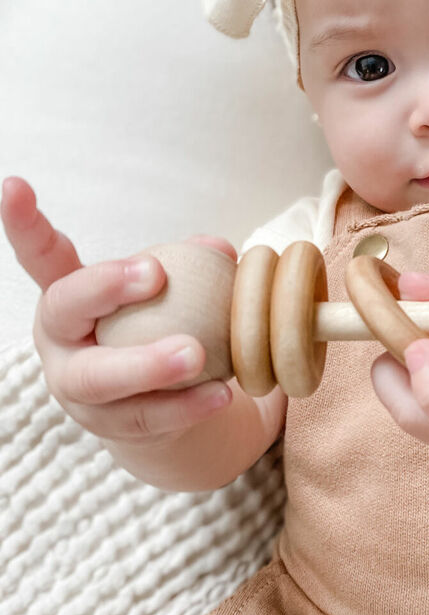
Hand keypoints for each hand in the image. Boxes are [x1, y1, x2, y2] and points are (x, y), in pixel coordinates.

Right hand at [1, 176, 236, 443]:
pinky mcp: (110, 429)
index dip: (24, 224)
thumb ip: (190, 267)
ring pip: (101, 380)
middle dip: (104, 289)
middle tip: (154, 273)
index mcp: (68, 298)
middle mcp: (60, 342)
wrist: (159, 405)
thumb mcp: (169, 295)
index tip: (14, 186)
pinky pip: (146, 418)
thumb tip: (220, 250)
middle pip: (65, 312)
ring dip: (149, 364)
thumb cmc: (157, 329)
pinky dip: (186, 406)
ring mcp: (78, 391)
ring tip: (196, 355)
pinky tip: (221, 393)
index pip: (41, 256)